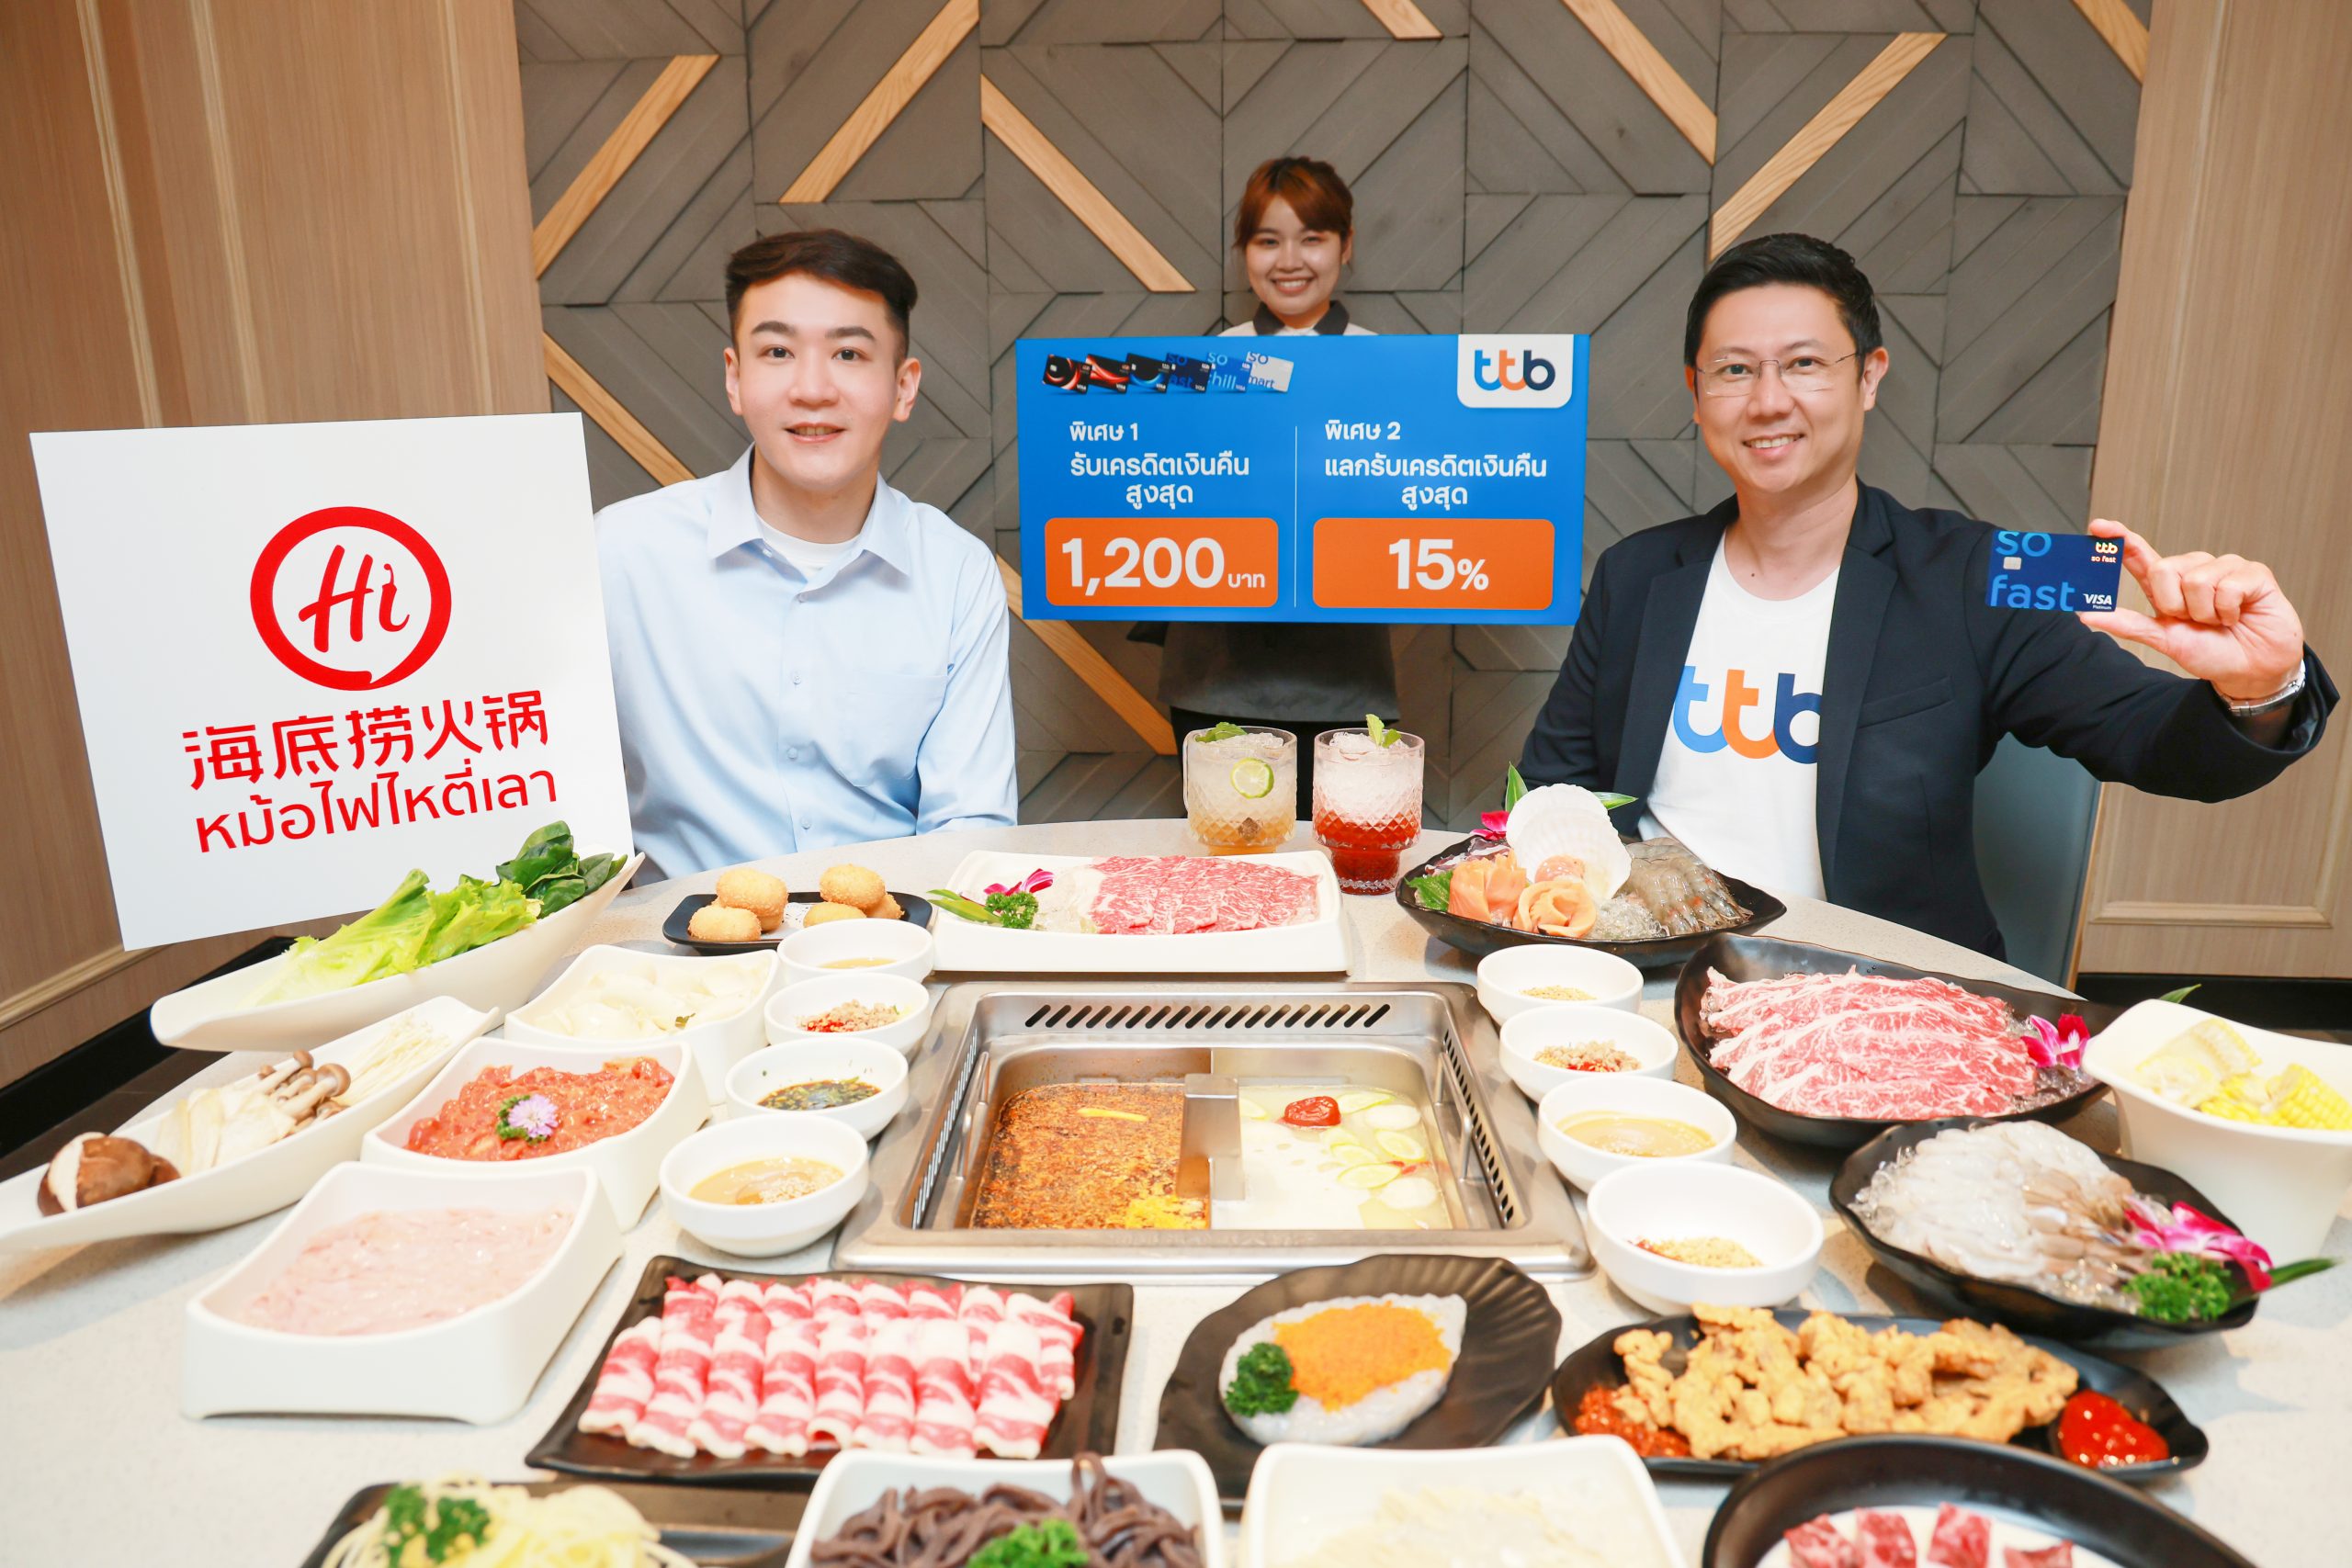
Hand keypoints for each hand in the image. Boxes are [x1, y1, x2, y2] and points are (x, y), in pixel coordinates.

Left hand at [2077, 519, 2305, 702]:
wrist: (2250, 669)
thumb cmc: (2210, 652)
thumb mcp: (2164, 640)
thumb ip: (2128, 625)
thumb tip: (2085, 614)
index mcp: (2169, 585)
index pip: (2141, 556)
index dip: (2120, 539)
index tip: (2097, 526)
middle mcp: (2194, 570)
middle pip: (2163, 568)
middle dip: (2175, 605)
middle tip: (2194, 620)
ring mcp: (2225, 567)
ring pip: (2196, 580)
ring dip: (2205, 612)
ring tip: (2220, 620)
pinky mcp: (2253, 572)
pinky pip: (2228, 586)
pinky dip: (2229, 611)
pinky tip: (2238, 615)